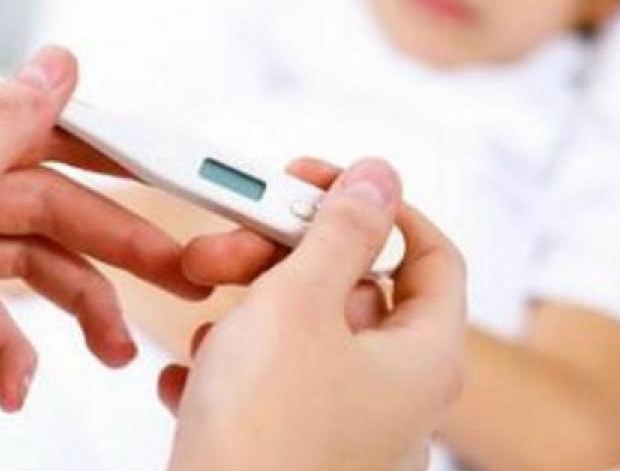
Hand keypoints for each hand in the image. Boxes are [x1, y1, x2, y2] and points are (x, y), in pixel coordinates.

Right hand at [161, 159, 465, 470]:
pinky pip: (271, 393)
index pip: (431, 256)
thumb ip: (339, 231)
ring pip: (301, 340)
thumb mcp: (298, 304)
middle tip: (224, 248)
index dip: (379, 210)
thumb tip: (379, 178)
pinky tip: (188, 380)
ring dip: (245, 316)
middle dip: (279, 260)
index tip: (316, 187)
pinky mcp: (297, 456)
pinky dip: (229, 374)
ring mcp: (349, 431)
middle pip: (352, 291)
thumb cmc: (266, 437)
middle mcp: (397, 396)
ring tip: (203, 324)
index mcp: (423, 356)